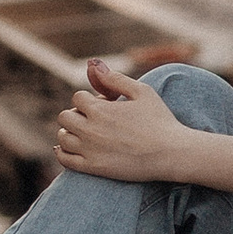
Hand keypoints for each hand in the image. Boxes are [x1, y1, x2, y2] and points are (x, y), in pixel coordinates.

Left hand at [52, 58, 190, 184]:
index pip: (78, 98)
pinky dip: (62, 152)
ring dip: (70, 133)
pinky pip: (64, 159)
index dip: (90, 100)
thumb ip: (115, 79)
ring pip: (62, 137)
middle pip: (65, 117)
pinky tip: (72, 148)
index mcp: (100, 109)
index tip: (105, 107)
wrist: (170, 154)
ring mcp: (89, 150)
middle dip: (77, 115)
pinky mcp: (92, 168)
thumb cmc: (160, 121)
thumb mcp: (142, 92)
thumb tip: (94, 65)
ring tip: (86, 134)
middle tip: (94, 120)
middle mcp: (90, 129)